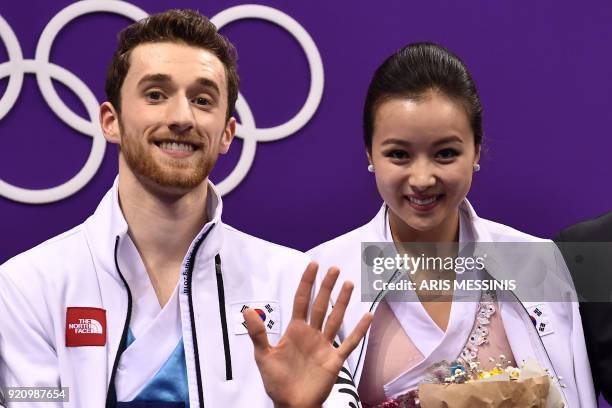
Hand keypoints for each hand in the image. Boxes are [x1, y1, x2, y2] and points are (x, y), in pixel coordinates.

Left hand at [244, 262, 372, 407]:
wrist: (291, 405)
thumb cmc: (277, 381)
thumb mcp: (264, 356)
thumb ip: (258, 333)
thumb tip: (246, 310)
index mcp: (295, 330)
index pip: (302, 300)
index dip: (307, 283)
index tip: (313, 265)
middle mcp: (311, 333)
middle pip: (320, 304)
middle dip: (327, 287)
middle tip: (334, 269)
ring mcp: (324, 345)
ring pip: (335, 318)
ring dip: (342, 302)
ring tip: (349, 283)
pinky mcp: (334, 360)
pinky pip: (349, 342)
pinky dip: (359, 330)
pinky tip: (367, 316)